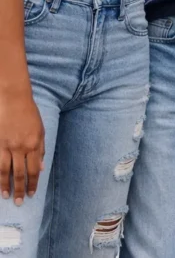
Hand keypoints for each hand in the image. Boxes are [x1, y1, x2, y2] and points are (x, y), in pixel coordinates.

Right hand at [0, 90, 44, 205]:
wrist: (13, 99)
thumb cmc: (29, 114)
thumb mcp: (41, 130)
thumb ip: (41, 149)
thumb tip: (41, 167)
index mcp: (35, 144)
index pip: (34, 169)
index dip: (33, 183)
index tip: (32, 194)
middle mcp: (21, 147)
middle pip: (20, 173)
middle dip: (21, 189)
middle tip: (20, 202)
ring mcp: (6, 145)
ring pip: (5, 170)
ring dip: (6, 185)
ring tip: (7, 196)